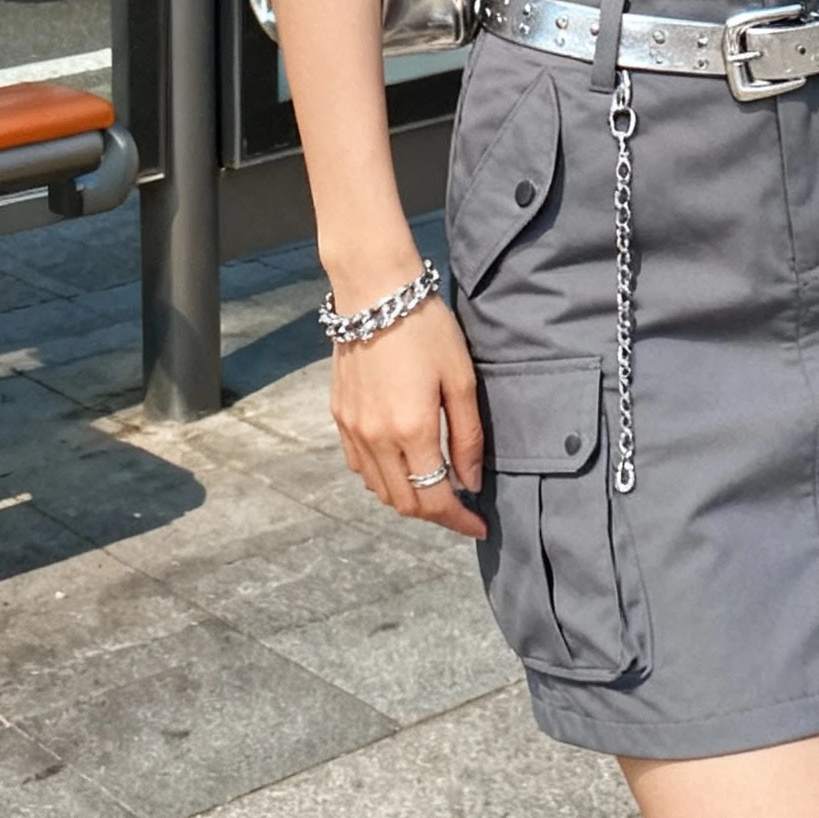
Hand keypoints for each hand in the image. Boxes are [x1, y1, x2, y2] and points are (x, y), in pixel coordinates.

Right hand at [329, 295, 487, 537]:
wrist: (374, 291)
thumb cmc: (425, 328)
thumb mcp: (461, 378)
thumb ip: (467, 436)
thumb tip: (469, 482)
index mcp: (412, 431)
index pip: (435, 499)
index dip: (459, 520)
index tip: (479, 525)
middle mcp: (376, 439)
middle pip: (405, 503)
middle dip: (436, 515)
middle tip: (461, 509)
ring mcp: (353, 429)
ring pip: (378, 489)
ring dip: (408, 498)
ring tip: (434, 486)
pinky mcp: (339, 416)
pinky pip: (359, 465)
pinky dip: (382, 477)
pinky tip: (401, 463)